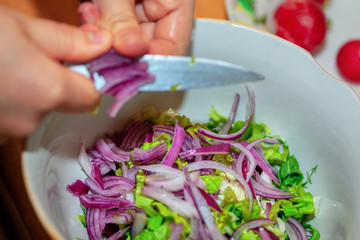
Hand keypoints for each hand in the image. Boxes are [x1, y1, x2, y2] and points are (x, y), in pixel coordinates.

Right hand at [0, 7, 111, 138]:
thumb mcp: (21, 27)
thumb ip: (68, 41)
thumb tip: (103, 45)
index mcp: (49, 92)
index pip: (91, 97)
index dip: (87, 79)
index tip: (76, 63)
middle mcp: (30, 121)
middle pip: (62, 104)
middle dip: (53, 83)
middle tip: (30, 57)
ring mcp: (6, 132)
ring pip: (35, 111)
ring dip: (29, 93)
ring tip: (6, 67)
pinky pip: (12, 118)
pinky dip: (10, 103)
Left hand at [78, 0, 194, 56]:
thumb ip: (122, 16)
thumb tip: (129, 51)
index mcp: (178, 1)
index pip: (173, 46)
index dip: (150, 60)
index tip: (125, 67)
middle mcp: (162, 9)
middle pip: (147, 46)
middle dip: (120, 49)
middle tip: (99, 47)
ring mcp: (141, 8)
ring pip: (126, 39)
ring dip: (105, 37)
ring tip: (91, 19)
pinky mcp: (122, 7)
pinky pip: (113, 26)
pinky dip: (99, 25)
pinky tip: (89, 12)